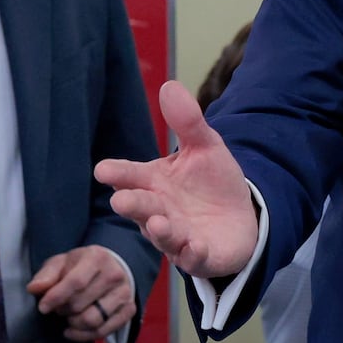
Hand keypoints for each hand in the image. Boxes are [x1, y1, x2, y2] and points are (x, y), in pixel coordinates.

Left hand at [26, 246, 133, 341]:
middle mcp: (115, 275)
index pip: (75, 282)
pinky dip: (84, 335)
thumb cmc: (81, 267)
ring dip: (73, 323)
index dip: (56, 298)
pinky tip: (74, 329)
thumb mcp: (60, 263)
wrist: (110, 268)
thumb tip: (34, 288)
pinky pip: (103, 331)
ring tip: (70, 315)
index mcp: (97, 258)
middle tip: (60, 306)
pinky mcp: (129, 310)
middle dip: (63, 310)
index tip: (43, 307)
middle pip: (80, 304)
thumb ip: (46, 275)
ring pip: (92, 320)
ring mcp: (124, 293)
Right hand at [95, 80, 257, 277]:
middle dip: (133, 204)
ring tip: (157, 222)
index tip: (103, 170)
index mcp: (155, 183)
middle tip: (122, 200)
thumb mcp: (205, 147)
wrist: (239, 217)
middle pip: (141, 207)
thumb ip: (187, 122)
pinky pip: (192, 256)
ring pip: (163, 235)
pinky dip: (191, 252)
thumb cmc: (211, 182)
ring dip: (159, 231)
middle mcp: (159, 211)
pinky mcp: (198, 255)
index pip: (131, 176)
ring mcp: (177, 236)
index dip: (118, 173)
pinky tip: (193, 245)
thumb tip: (169, 85)